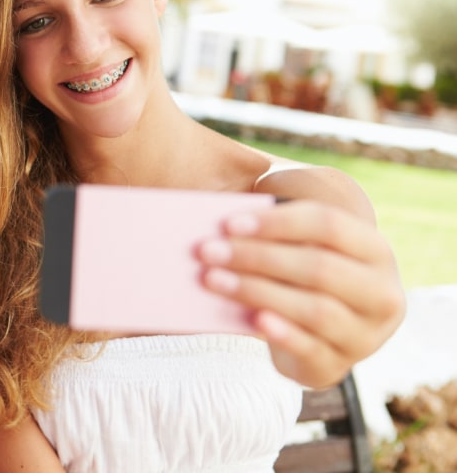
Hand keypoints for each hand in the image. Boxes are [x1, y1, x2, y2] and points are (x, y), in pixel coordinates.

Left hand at [197, 199, 405, 387]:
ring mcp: (365, 335)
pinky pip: (309, 348)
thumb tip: (225, 228)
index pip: (329, 225)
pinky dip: (280, 332)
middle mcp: (380, 292)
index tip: (229, 222)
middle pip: (319, 267)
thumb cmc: (301, 274)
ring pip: (314, 309)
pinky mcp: (338, 365)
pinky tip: (251, 318)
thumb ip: (274, 233)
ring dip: (257, 291)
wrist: (321, 335)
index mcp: (374, 251)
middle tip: (207, 251)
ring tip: (211, 279)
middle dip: (258, 257)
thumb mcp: (300, 248)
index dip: (278, 222)